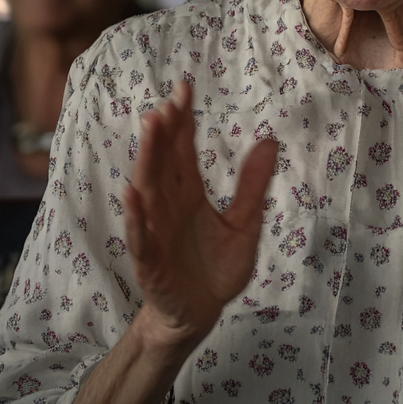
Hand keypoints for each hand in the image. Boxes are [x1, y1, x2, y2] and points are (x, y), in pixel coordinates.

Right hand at [124, 80, 275, 349]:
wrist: (200, 315)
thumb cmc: (216, 268)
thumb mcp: (244, 223)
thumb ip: (253, 185)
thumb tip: (270, 140)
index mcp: (189, 194)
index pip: (183, 150)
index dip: (182, 120)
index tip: (183, 88)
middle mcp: (168, 207)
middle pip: (163, 162)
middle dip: (164, 132)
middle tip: (167, 102)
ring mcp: (156, 232)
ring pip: (148, 190)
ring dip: (148, 159)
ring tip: (150, 129)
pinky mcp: (151, 262)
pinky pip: (141, 237)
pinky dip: (136, 216)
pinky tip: (132, 194)